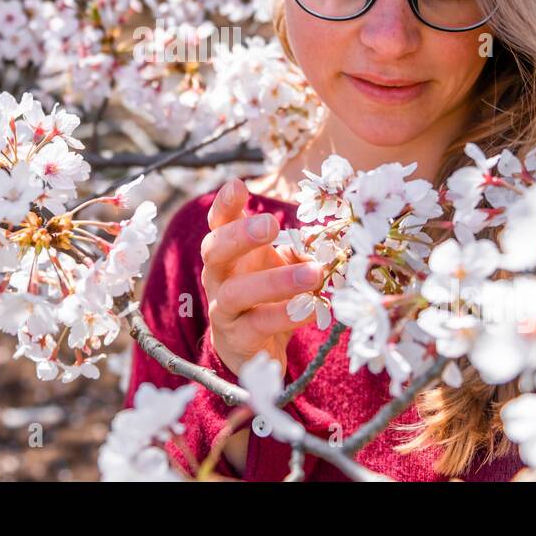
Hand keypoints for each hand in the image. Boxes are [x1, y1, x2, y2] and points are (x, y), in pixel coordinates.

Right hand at [201, 177, 323, 379]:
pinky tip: (313, 309)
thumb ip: (296, 252)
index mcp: (228, 252)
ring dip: (276, 281)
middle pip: (214, 251)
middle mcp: (217, 277)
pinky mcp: (236, 338)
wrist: (254, 350)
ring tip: (312, 274)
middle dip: (240, 236)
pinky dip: (287, 315)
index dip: (224, 204)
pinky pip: (258, 325)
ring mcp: (223, 309)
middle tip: (272, 224)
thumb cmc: (267, 297)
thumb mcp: (280, 266)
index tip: (238, 185)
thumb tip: (321, 250)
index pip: (218, 223)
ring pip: (236, 292)